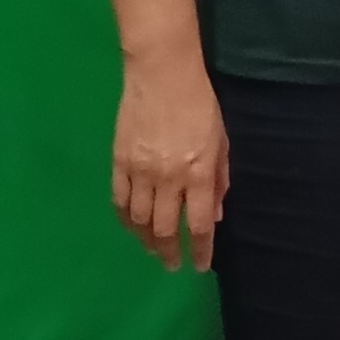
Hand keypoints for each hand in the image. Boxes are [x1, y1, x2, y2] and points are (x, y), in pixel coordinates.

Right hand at [112, 51, 230, 270]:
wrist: (161, 73)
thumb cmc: (199, 104)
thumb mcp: (220, 142)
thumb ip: (218, 179)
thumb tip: (214, 215)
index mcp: (197, 174)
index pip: (198, 225)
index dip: (199, 251)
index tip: (200, 266)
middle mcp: (168, 179)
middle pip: (165, 229)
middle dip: (170, 252)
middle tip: (173, 265)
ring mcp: (140, 171)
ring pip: (139, 220)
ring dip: (146, 240)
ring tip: (152, 250)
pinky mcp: (119, 161)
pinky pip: (119, 199)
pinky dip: (125, 218)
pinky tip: (131, 226)